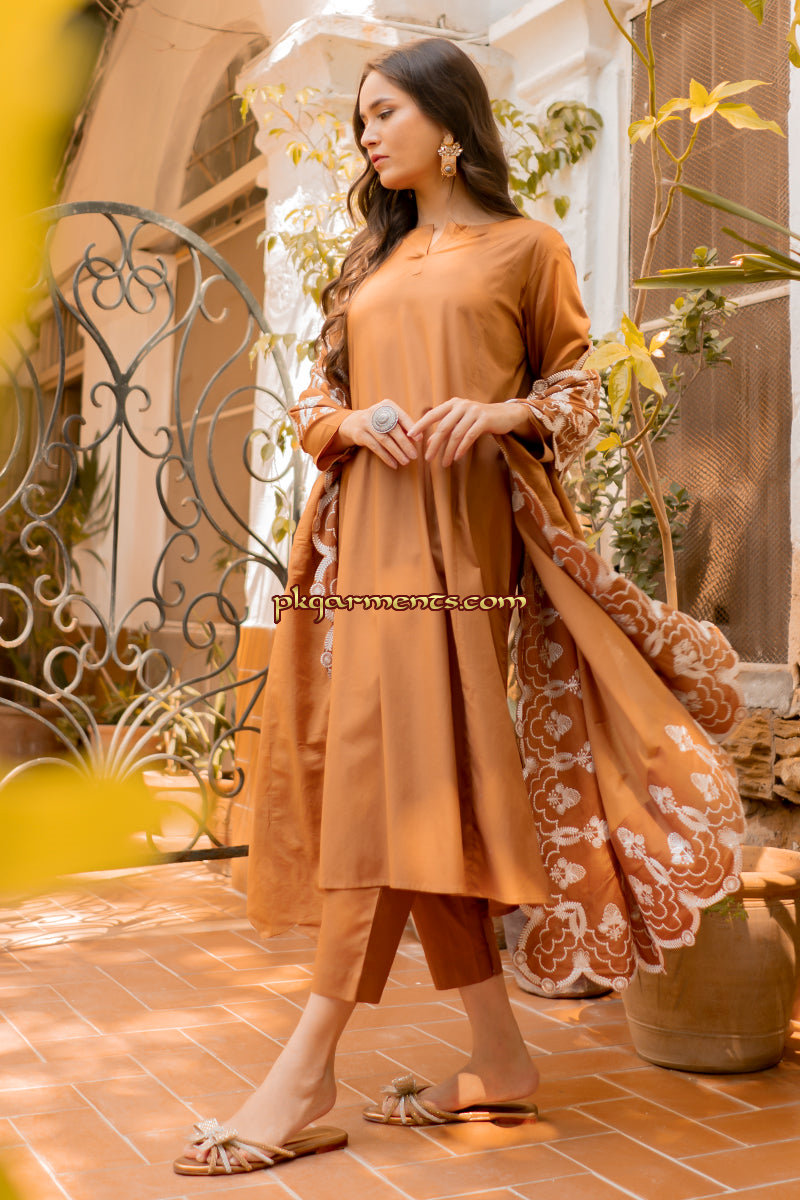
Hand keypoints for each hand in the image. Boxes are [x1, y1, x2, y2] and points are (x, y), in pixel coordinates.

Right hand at [337, 401, 417, 468]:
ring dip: (397, 453)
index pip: (402, 416)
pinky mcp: (360, 434)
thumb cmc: (380, 422)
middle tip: (414, 455)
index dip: (411, 428)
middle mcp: (376, 412)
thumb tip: (418, 438)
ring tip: (406, 462)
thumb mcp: (390, 419)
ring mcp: (366, 423)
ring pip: (385, 440)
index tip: (419, 439)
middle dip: (405, 444)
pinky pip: (376, 448)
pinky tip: (394, 464)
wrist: (354, 423)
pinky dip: (386, 457)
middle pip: (394, 430)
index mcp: (387, 405)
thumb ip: (403, 426)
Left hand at [408, 398, 532, 466]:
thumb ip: (445, 429)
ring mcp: (473, 411)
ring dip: (448, 451)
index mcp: (453, 404)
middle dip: (434, 445)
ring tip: (443, 463)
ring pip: (456, 434)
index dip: (420, 425)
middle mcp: (461, 405)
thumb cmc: (479, 419)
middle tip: (427, 459)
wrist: (505, 414)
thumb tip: (427, 443)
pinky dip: (461, 449)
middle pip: (443, 427)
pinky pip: (469, 436)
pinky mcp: (484, 419)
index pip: (432, 415)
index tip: (410, 436)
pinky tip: (456, 458)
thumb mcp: (460, 422)